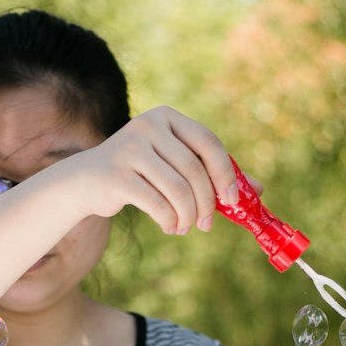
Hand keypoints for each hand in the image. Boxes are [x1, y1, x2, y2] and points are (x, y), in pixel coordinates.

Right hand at [46, 107, 238, 237]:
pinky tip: (169, 226)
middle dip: (206, 203)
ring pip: (177, 189)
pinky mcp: (116, 174)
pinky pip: (156, 203)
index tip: (233, 201)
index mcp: (167, 117)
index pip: (208, 143)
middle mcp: (148, 126)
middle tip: (206, 224)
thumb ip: (212, 173)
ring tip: (185, 227)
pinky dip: (169, 220)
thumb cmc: (139, 174)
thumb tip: (260, 190)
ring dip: (187, 215)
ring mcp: (130, 148)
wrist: (86, 182)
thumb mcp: (174, 166)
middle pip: (194, 170)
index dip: (225, 174)